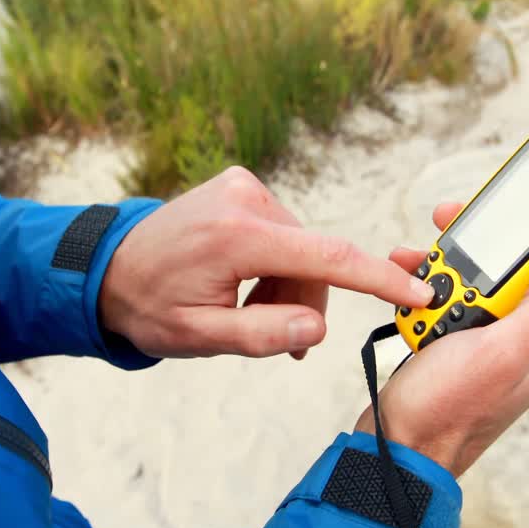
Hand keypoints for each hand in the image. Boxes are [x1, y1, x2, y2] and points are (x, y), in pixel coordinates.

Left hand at [99, 167, 435, 358]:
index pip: (327, 257)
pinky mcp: (242, 186)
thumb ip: (259, 335)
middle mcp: (245, 198)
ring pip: (302, 250)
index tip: (421, 291)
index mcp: (236, 236)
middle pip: (315, 261)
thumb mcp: (198, 338)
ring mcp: (243, 186)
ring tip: (247, 313)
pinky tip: (246, 286)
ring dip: (289, 287)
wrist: (108, 269)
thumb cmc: (149, 307)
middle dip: (305, 303)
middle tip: (276, 341)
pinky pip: (285, 234)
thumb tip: (316, 329)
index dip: (379, 278)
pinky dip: (277, 266)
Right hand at [354, 203, 528, 477]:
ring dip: (450, 257)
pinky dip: (428, 281)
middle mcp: (528, 332)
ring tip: (421, 256)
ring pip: (483, 271)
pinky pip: (450, 292)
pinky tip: (407, 280)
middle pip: (526, 258)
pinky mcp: (459, 338)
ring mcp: (492, 335)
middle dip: (494, 232)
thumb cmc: (448, 411)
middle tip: (457, 216)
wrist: (397, 450)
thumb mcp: (504, 351)